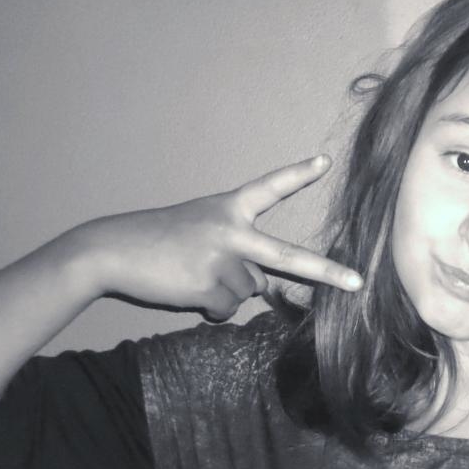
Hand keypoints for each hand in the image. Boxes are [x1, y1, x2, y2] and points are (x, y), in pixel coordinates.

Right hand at [78, 154, 361, 320]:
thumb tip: (258, 288)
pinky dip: (210, 307)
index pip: (269, 188)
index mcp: (228, 208)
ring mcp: (222, 259)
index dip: (297, 175)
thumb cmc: (157, 240)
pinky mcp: (209, 285)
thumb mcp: (200, 229)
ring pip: (248, 291)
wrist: (110, 250)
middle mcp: (232, 230)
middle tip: (358, 283)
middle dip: (327, 273)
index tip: (325, 161)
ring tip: (191, 274)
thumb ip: (235, 251)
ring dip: (224, 291)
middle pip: (289, 257)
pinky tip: (186, 289)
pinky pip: (226, 308)